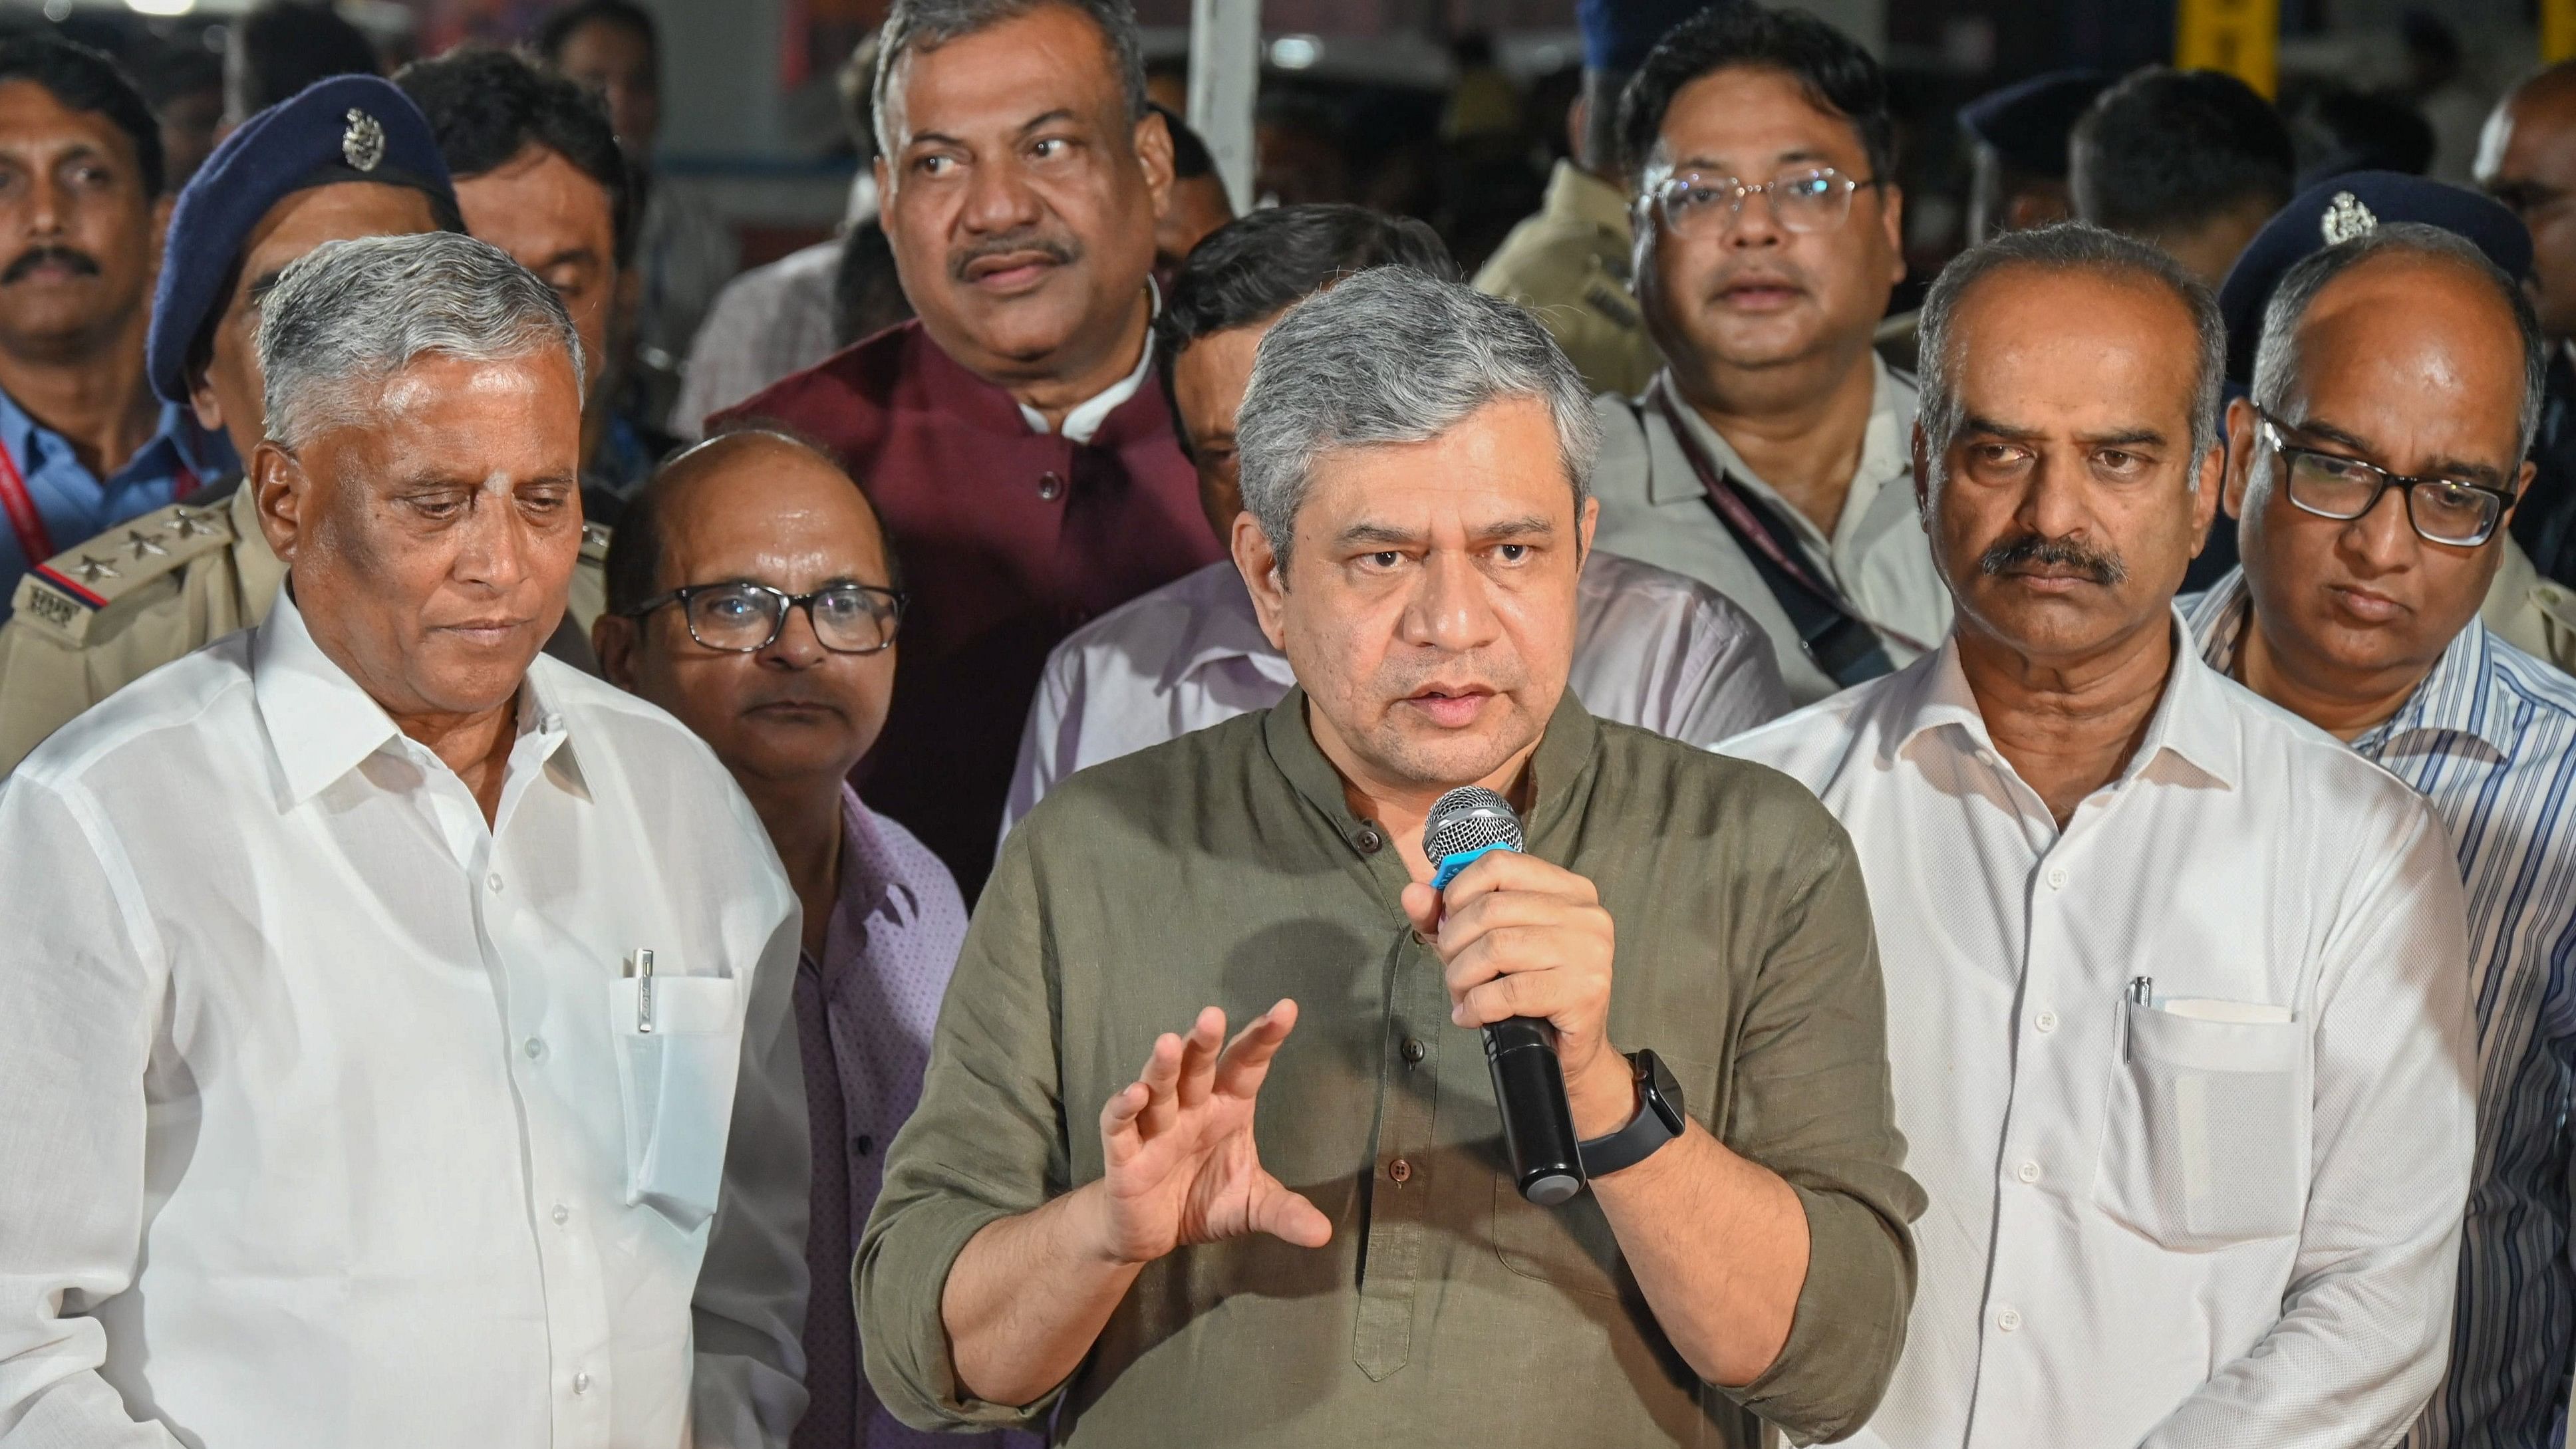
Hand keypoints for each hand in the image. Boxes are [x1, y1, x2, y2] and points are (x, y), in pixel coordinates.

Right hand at [1089, 1000, 1332, 1264]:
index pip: (1247, 1066)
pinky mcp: (1124, 1154)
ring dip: (1164, 1067)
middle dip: (1205, 1042)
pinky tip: (1134, 1094)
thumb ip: (1285, 1213)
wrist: (1151, 1233)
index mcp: (1227, 1109)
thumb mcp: (1251, 1206)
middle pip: (1199, 1067)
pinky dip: (1123, 1108)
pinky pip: (1121, 1125)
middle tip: (1213, 1016)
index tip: (1286, 1010)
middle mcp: (1192, 1109)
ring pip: (1159, 1088)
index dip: (1263, 1038)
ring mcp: (1156, 1128)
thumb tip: (1323, 1234)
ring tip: (1169, 1043)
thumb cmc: (1202, 1201)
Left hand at [1401, 852, 1634, 1138]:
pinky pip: (1509, 991)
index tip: (1447, 924)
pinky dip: (1477, 1005)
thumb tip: (1412, 893)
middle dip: (1455, 942)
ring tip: (1461, 996)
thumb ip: (1446, 916)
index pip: (1499, 864)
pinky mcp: (1585, 991)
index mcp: (1567, 888)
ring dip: (1462, 977)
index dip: (1459, 892)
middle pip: (1491, 907)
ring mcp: (1590, 951)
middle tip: (1451, 970)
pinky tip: (1470, 1016)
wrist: (1569, 1051)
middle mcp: (1585, 912)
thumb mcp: (1483, 944)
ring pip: (1497, 947)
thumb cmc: (1527, 990)